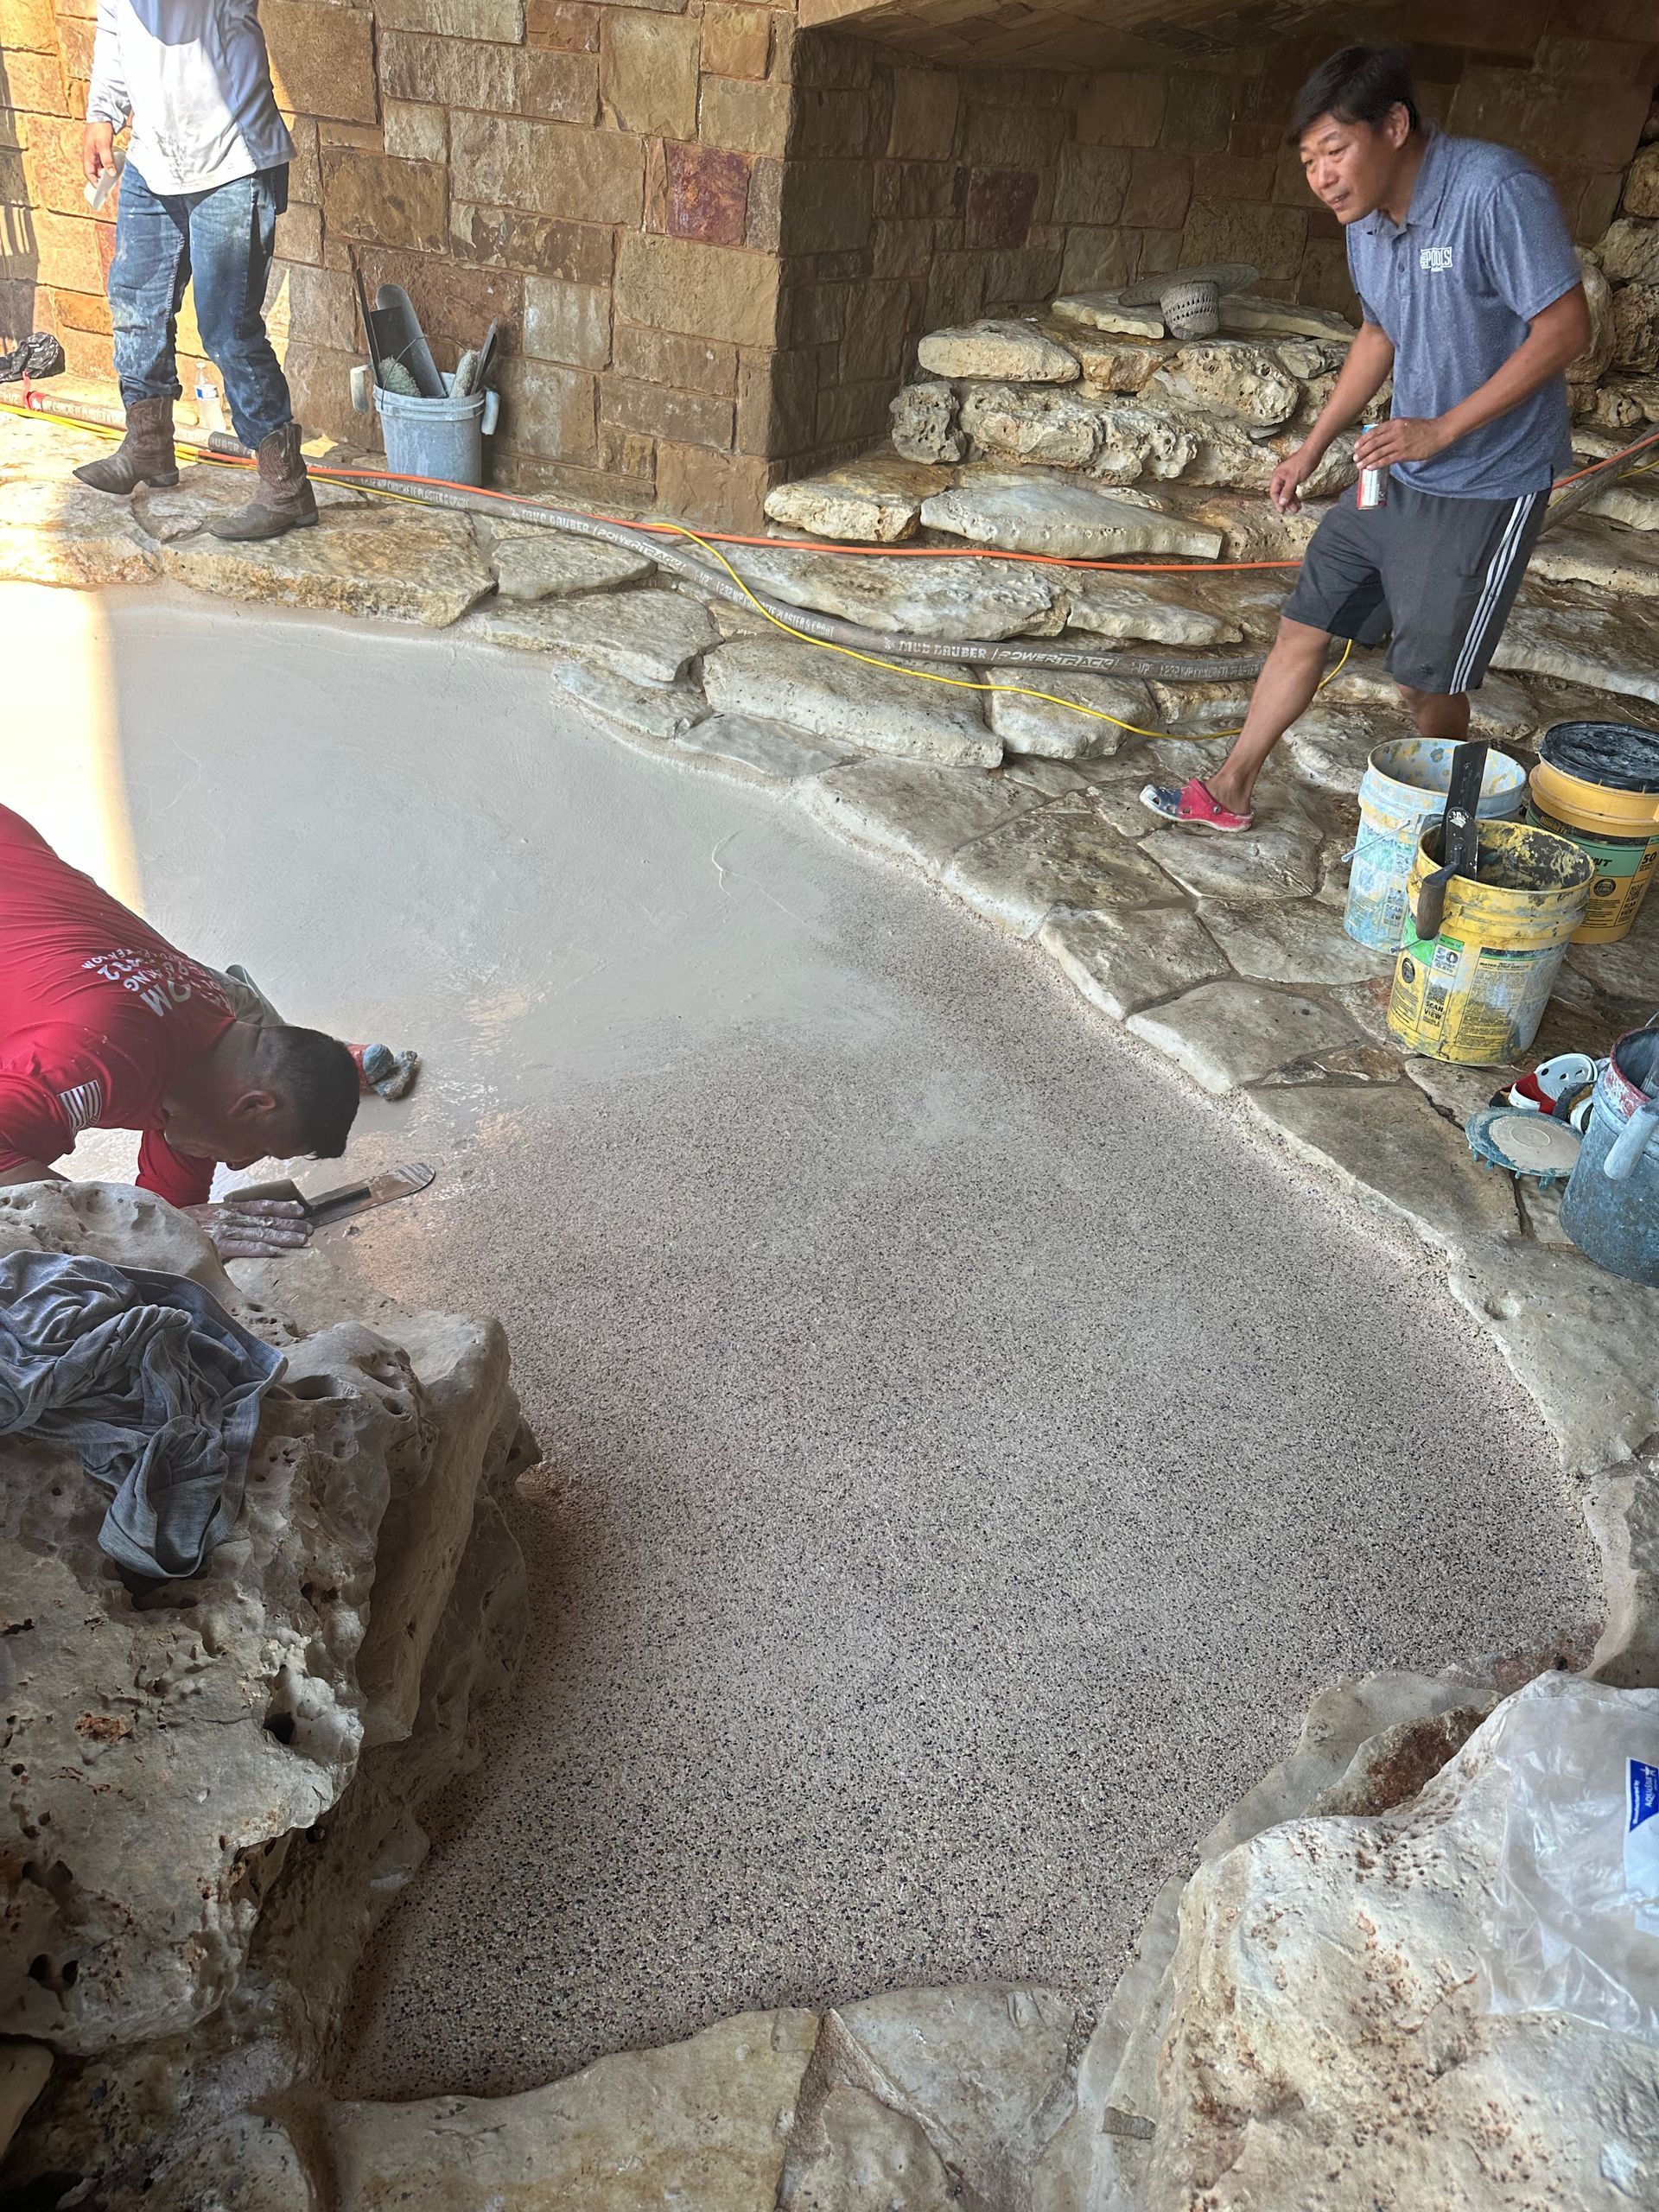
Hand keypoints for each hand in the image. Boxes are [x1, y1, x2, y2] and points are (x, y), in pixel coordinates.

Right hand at [82, 120, 115, 185]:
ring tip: (114, 179)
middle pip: (94, 171)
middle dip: (101, 179)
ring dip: (105, 172)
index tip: (101, 189)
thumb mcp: (104, 145)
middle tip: (110, 186)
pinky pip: (103, 161)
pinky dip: (108, 166)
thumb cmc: (100, 129)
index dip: (94, 181)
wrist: (102, 114)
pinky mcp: (100, 148)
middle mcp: (90, 154)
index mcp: (87, 154)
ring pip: (99, 166)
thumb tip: (110, 173)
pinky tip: (115, 168)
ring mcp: (95, 151)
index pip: (88, 173)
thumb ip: (107, 160)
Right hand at [185, 1199, 312, 1259]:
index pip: (261, 1206)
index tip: (301, 1210)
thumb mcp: (210, 1215)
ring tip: (302, 1240)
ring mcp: (224, 1231)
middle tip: (310, 1229)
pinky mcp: (216, 1245)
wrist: (162, 1227)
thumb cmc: (187, 1223)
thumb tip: (252, 1227)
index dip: (282, 1208)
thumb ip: (230, 1219)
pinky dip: (258, 1248)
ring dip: (282, 1236)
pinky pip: (241, 1247)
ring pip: (259, 1232)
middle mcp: (231, 1217)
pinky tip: (274, 1251)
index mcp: (230, 1209)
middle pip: (266, 1220)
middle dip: (290, 1224)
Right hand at [1269, 445, 1321, 513]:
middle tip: (1292, 510)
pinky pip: (1292, 490)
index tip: (1282, 510)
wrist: (1313, 452)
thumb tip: (1281, 503)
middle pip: (1280, 494)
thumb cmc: (1303, 462)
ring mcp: (1288, 478)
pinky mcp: (1294, 478)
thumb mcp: (1294, 479)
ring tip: (1297, 508)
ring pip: (1287, 493)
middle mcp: (1281, 477)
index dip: (1277, 502)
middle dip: (1286, 503)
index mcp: (1277, 476)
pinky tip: (1298, 502)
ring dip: (1292, 501)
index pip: (1274, 492)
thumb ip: (1287, 492)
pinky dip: (1295, 496)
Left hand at [1354, 417, 1450, 467]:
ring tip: (1359, 465)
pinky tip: (1370, 468)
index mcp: (1395, 423)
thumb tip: (1380, 437)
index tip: (1355, 446)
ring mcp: (1400, 443)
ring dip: (1367, 460)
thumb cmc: (1423, 427)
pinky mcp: (1405, 454)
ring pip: (1378, 452)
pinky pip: (1387, 459)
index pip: (1374, 432)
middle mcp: (1395, 432)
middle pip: (1373, 443)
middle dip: (1362, 451)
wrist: (1439, 432)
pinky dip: (1377, 464)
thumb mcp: (1406, 423)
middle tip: (1355, 458)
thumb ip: (1393, 429)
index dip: (1363, 440)